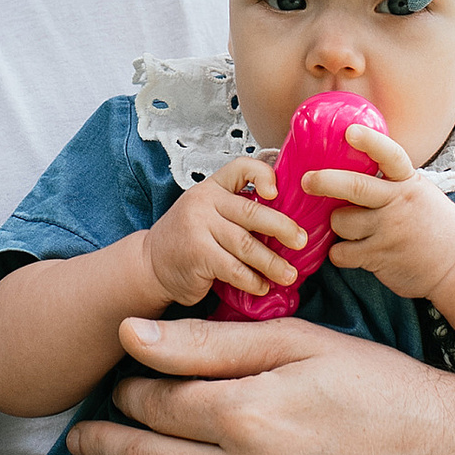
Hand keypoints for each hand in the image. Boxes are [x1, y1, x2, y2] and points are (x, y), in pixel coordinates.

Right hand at [144, 159, 305, 310]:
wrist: (152, 264)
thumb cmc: (190, 239)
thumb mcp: (210, 213)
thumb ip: (238, 210)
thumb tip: (289, 224)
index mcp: (213, 187)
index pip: (242, 168)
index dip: (263, 175)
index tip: (278, 193)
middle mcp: (205, 202)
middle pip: (253, 212)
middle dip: (283, 229)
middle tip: (302, 242)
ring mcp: (199, 228)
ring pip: (247, 245)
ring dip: (273, 263)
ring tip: (288, 274)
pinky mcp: (197, 255)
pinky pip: (235, 269)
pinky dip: (253, 281)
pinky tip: (262, 286)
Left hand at [300, 126, 454, 302]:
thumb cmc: (432, 224)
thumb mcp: (418, 193)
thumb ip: (391, 182)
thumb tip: (348, 166)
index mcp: (409, 182)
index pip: (390, 155)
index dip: (369, 141)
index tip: (350, 131)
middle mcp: (399, 203)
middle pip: (354, 187)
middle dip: (324, 181)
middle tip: (307, 180)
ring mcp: (389, 231)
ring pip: (341, 222)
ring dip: (337, 225)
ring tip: (352, 229)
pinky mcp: (379, 257)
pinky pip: (341, 253)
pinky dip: (340, 253)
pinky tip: (353, 252)